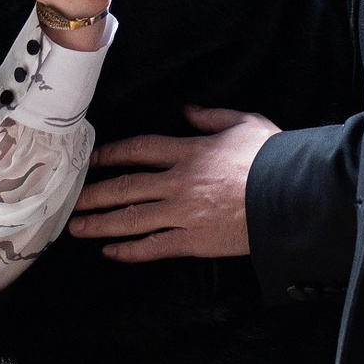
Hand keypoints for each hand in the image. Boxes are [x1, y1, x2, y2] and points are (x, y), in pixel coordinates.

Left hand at [68, 106, 279, 260]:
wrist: (292, 196)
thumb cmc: (272, 158)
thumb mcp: (245, 123)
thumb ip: (213, 117)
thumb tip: (188, 111)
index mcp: (190, 151)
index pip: (140, 149)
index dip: (112, 154)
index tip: (93, 159)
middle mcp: (178, 182)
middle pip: (126, 187)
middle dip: (95, 194)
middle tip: (71, 201)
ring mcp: (183, 213)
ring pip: (131, 219)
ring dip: (101, 224)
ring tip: (77, 228)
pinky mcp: (194, 241)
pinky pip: (154, 247)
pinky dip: (130, 251)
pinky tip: (112, 252)